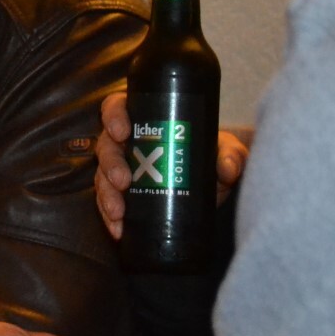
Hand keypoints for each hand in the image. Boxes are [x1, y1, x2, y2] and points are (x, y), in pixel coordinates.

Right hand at [94, 91, 249, 239]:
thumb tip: (226, 167)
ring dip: (106, 194)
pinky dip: (109, 215)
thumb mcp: (226, 151)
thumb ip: (232, 155)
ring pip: (102, 176)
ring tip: (118, 212)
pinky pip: (107, 202)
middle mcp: (128, 143)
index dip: (113, 116)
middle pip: (106, 145)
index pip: (118, 107)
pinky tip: (118, 229)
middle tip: (123, 181)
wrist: (212, 188)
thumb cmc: (213, 158)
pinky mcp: (122, 195)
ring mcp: (123, 169)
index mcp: (146, 121)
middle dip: (110, 164)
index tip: (122, 132)